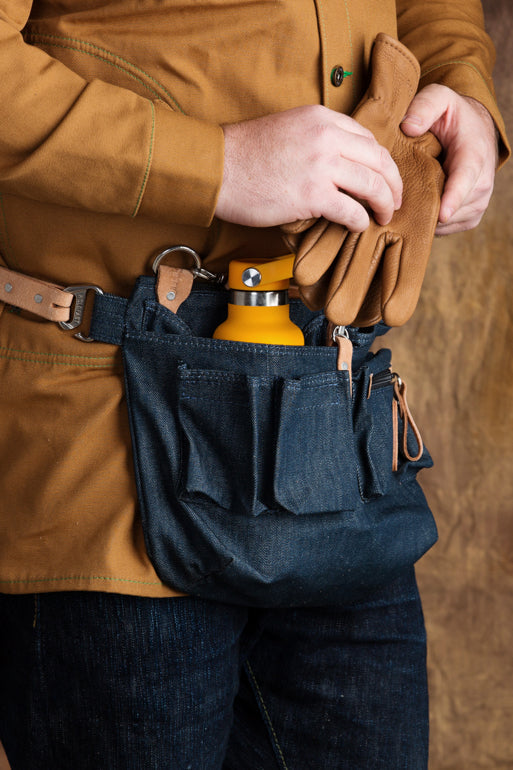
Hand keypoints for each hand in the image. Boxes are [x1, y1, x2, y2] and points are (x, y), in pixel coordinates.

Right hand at [215, 105, 402, 229]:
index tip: (383, 177)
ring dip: (384, 203)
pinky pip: (352, 209)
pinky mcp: (312, 195)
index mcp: (322, 118)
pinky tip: (359, 226)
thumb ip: (315, 138)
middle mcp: (327, 137)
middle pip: (378, 159)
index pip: (366, 138)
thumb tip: (335, 163)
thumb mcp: (286, 128)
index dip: (380, 161)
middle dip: (393, 183)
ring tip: (383, 216)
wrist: (218, 169)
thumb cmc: (244, 154)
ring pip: (372, 185)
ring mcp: (321, 166)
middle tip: (395, 199)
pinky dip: (360, 220)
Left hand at [401, 84, 497, 234]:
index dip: (453, 199)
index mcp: (474, 156)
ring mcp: (477, 204)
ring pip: (448, 222)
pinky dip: (430, 225)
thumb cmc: (454, 117)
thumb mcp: (440, 99)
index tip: (442, 214)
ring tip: (404, 208)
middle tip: (395, 207)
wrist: (475, 133)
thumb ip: (425, 106)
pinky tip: (416, 213)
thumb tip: (407, 127)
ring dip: (426, 218)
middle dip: (426, 210)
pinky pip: (447, 229)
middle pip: (453, 208)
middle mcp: (481, 184)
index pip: (466, 181)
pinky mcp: (470, 217)